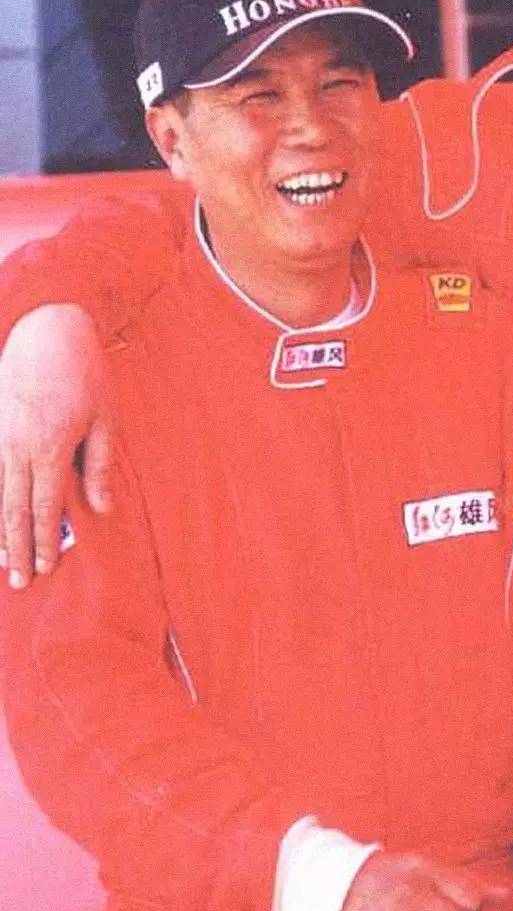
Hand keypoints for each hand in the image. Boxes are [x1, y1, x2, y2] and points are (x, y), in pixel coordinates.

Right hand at [0, 305, 113, 587]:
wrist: (46, 328)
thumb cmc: (83, 373)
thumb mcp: (105, 418)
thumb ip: (100, 466)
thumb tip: (101, 509)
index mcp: (50, 447)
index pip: (45, 506)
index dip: (44, 540)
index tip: (46, 568)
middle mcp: (16, 446)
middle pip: (14, 508)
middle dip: (18, 548)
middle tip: (21, 581)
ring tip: (2, 562)